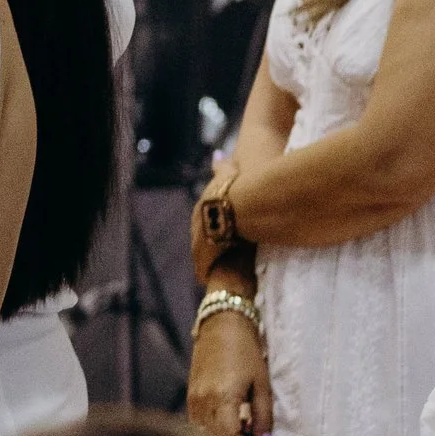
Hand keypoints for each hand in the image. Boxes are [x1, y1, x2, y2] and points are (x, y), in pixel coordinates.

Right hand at [187, 309, 274, 435]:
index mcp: (222, 397)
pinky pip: (198, 422)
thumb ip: (263, 416)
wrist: (221, 325)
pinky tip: (227, 426)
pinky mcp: (190, 394)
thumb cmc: (245, 351)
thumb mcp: (262, 384)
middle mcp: (202, 400)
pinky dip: (211, 431)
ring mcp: (193, 397)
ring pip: (204, 433)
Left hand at [190, 159, 243, 284]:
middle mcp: (195, 226)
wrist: (238, 209)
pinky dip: (207, 274)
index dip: (214, 229)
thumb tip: (217, 154)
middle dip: (210, 247)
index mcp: (201, 209)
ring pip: (201, 257)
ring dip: (209, 263)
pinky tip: (212, 281)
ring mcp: (197, 243)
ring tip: (219, 272)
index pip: (204, 222)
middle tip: (222, 256)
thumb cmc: (237, 191)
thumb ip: (223, 166)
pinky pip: (203, 270)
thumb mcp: (228, 176)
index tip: (223, 235)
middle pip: (201, 240)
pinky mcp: (203, 258)